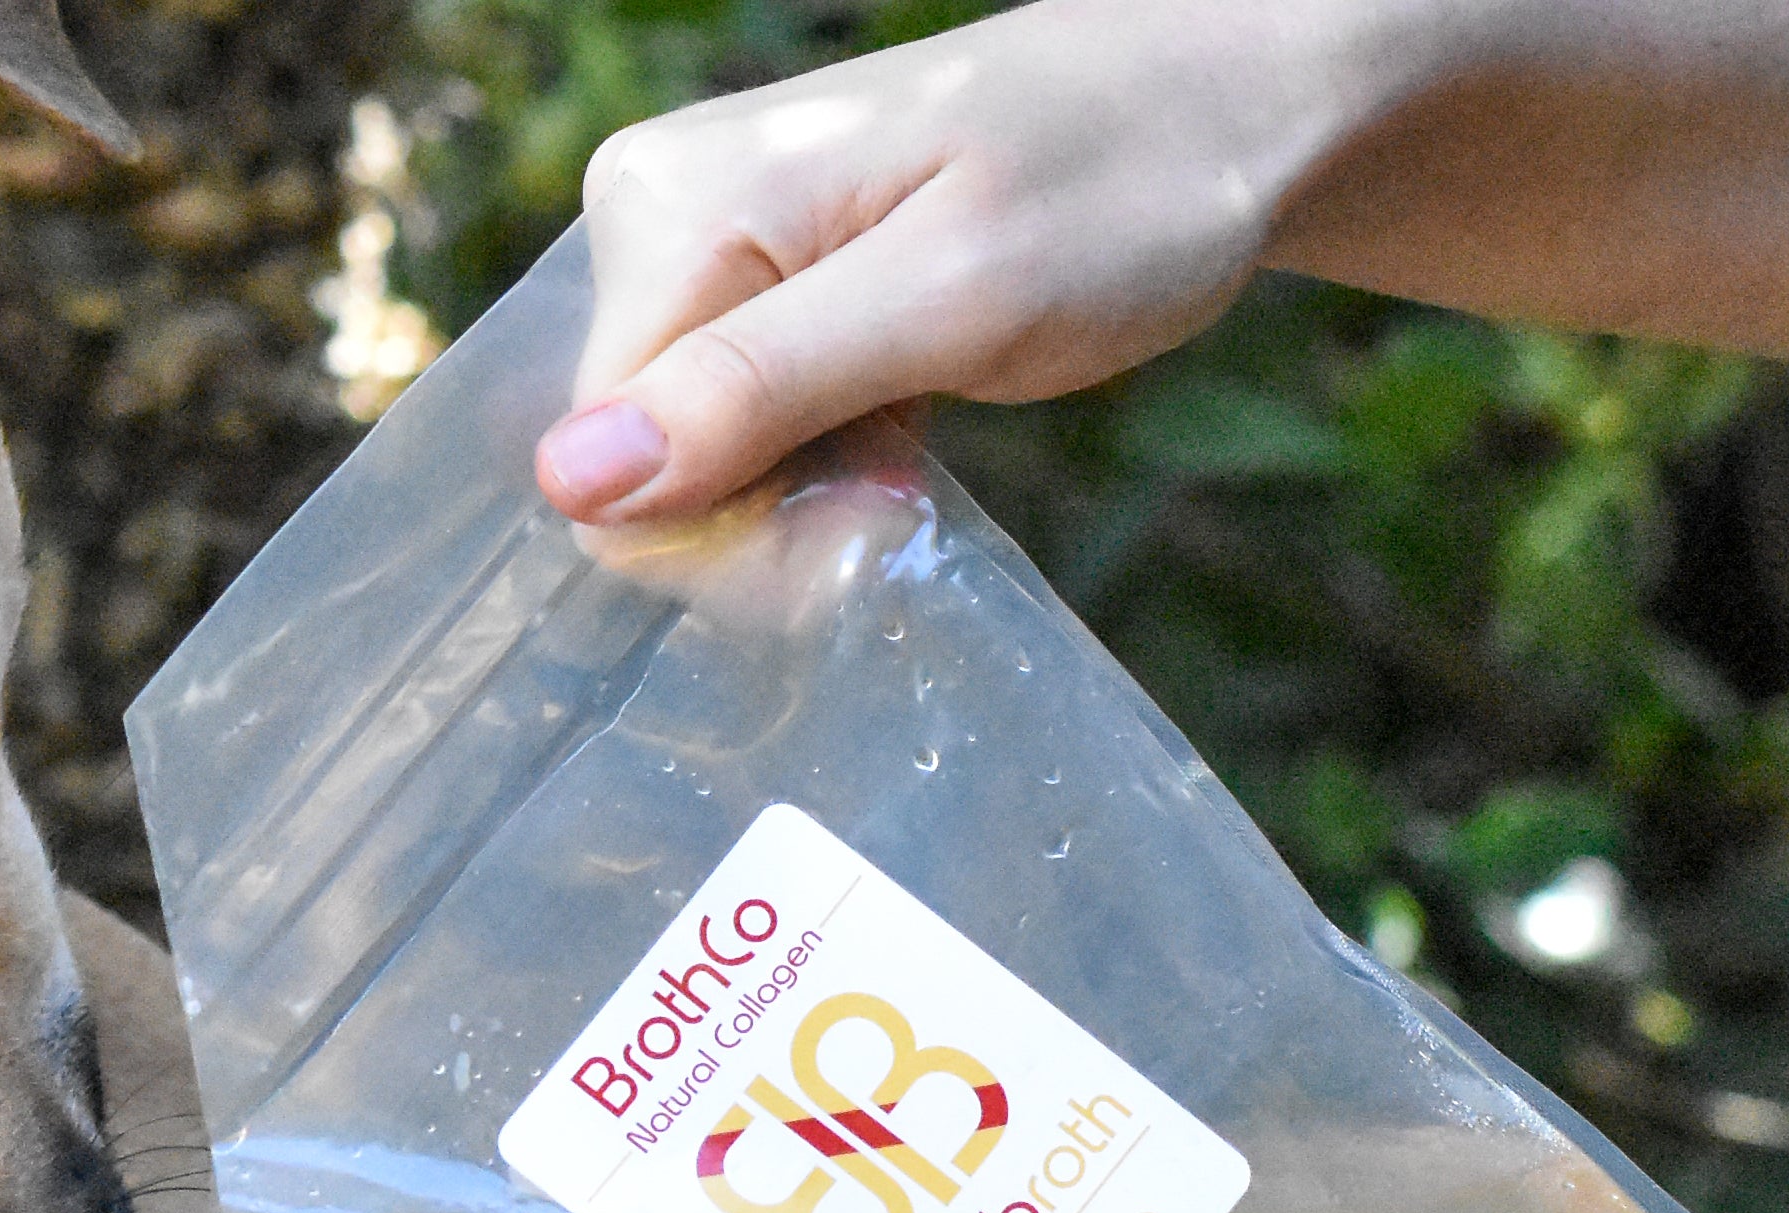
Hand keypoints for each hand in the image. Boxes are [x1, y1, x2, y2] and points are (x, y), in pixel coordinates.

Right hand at [539, 0, 1360, 523]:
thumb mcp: (953, 295)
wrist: (1219, 109)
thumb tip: (568, 481)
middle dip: (766, 515)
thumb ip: (761, 383)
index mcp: (669, 203)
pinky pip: (737, 426)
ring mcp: (705, 248)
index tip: (866, 525)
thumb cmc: (1117, 182)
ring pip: (690, 457)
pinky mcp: (756, 287)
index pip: (601, 453)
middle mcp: (655, 214)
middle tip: (904, 487)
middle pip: (636, 459)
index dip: (724, 527)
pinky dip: (821, 463)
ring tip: (912, 454)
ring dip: (804, 496)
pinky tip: (898, 438)